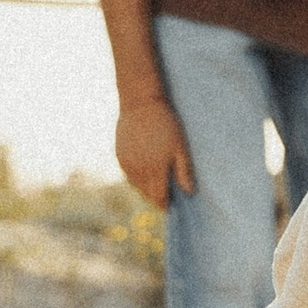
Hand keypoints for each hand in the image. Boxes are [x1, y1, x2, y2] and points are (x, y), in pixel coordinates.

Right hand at [113, 91, 193, 206]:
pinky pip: (128, 175)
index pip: (159, 198)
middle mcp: (138, 170)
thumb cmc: (165, 124)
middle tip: (167, 189)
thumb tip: (189, 192)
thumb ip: (183, 171)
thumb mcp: (180, 147)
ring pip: (136, 186)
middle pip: (147, 194)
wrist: (140, 104)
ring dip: (146, 186)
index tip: (172, 202)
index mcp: (155, 169)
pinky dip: (136, 176)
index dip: (166, 203)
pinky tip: (145, 166)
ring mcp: (126, 164)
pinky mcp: (119, 157)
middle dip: (156, 196)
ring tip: (156, 175)